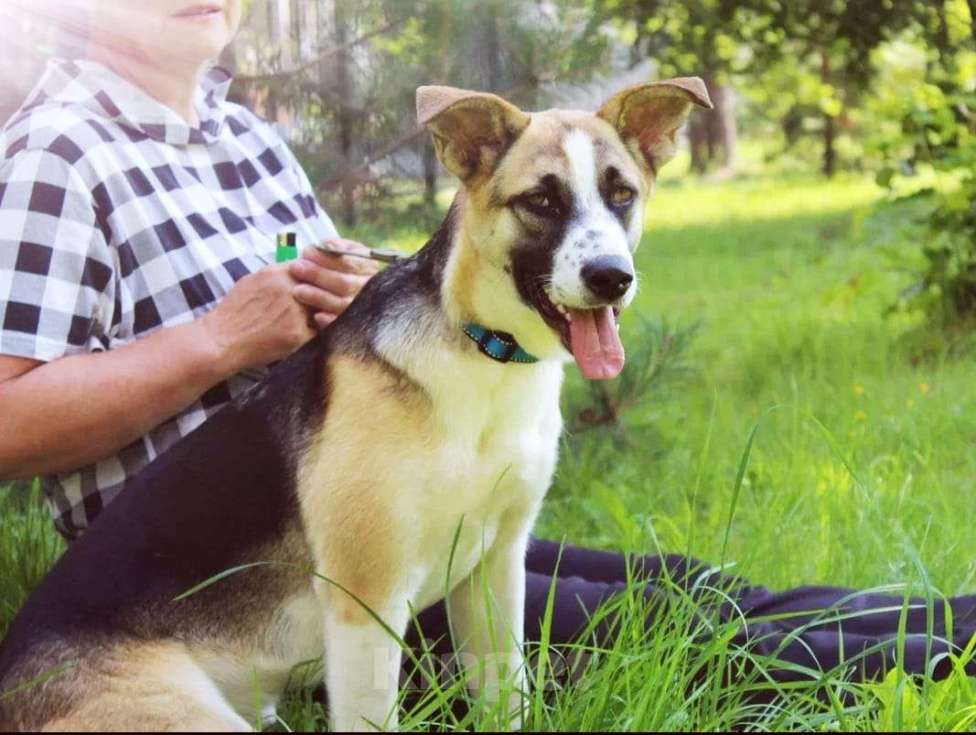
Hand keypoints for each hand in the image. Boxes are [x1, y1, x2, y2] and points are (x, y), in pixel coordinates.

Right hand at [199, 263, 316, 371]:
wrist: (222, 340)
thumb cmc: (235, 311)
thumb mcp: (252, 281)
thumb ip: (277, 273)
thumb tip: (299, 266)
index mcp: (277, 273)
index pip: (310, 269)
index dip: (314, 280)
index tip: (314, 288)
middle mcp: (288, 289)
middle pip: (319, 289)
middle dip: (318, 298)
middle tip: (313, 308)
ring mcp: (294, 312)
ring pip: (321, 311)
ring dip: (317, 317)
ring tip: (303, 323)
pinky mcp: (296, 334)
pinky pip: (317, 332)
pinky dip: (312, 335)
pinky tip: (299, 337)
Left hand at [288, 239, 378, 328]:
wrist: (341, 290)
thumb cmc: (337, 268)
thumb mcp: (342, 253)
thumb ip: (335, 247)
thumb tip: (326, 246)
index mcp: (367, 268)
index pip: (348, 263)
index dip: (326, 259)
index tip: (306, 253)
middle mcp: (368, 288)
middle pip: (344, 284)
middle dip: (318, 275)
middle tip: (296, 268)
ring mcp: (361, 308)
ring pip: (342, 304)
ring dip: (319, 297)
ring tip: (298, 290)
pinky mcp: (352, 325)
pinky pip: (341, 324)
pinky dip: (329, 320)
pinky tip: (316, 316)